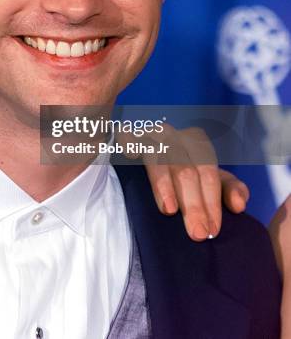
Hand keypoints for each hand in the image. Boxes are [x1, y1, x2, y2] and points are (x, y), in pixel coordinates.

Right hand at [116, 123, 249, 240]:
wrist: (155, 144)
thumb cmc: (186, 165)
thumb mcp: (211, 176)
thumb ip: (229, 188)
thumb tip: (239, 206)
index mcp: (197, 141)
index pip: (208, 173)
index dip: (211, 202)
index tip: (211, 230)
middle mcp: (175, 135)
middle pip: (185, 170)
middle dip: (193, 203)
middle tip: (196, 233)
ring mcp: (150, 135)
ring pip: (159, 159)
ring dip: (164, 185)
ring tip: (169, 211)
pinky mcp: (129, 135)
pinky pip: (128, 137)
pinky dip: (129, 144)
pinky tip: (130, 156)